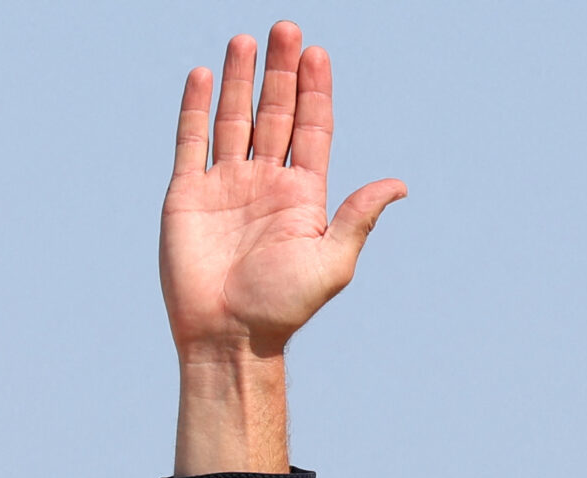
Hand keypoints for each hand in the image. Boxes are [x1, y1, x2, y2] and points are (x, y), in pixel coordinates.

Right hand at [163, 23, 405, 359]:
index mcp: (301, 197)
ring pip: (233, 119)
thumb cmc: (282, 308)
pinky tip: (202, 75)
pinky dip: (195, 108)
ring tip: (245, 41)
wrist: (229, 337)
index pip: (310, 131)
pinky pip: (191, 142)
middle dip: (280, 72)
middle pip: (274, 114)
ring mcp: (225, 186)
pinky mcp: (188, 196)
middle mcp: (264, 185)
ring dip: (239, 80)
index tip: (317, 54)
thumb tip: (399, 185)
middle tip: (286, 29)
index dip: (314, 92)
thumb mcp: (332, 262)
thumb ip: (359, 218)